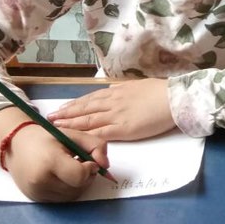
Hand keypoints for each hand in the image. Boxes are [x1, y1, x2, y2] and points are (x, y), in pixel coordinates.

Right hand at [3, 123, 110, 202]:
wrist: (15, 145)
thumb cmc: (46, 138)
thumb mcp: (73, 134)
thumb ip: (96, 145)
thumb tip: (105, 166)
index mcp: (50, 161)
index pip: (80, 176)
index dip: (90, 168)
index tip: (87, 160)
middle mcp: (41, 181)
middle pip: (79, 188)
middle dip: (87, 177)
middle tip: (80, 163)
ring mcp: (37, 193)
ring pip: (72, 196)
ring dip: (79, 184)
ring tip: (71, 169)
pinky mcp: (35, 199)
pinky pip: (61, 200)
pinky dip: (68, 190)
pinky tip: (62, 176)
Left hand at [48, 79, 174, 141]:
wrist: (174, 99)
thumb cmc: (160, 91)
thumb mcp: (137, 84)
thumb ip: (122, 88)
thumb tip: (111, 87)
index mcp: (116, 92)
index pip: (90, 99)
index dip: (74, 104)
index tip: (61, 108)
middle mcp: (112, 103)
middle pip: (84, 109)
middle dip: (66, 115)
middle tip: (50, 119)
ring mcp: (116, 116)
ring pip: (88, 121)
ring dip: (71, 125)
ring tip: (57, 128)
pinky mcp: (123, 129)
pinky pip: (101, 133)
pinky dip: (86, 136)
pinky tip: (76, 139)